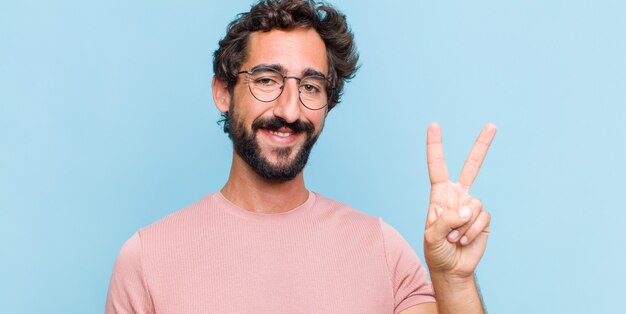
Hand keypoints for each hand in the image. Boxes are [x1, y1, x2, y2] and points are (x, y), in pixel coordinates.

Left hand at [423, 123, 495, 278]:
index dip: (435, 146)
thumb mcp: (431, 235)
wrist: (452, 268)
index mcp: (440, 195)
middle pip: (472, 167)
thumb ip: (446, 219)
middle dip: (482, 146)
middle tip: (492, 125)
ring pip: (473, 206)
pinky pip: (481, 218)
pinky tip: (464, 241)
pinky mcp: (484, 219)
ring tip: (454, 238)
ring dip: (462, 226)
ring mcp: (472, 207)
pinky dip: (471, 232)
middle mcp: (458, 196)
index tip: (434, 125)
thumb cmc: (436, 250)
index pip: (437, 167)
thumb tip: (468, 207)